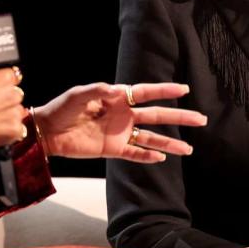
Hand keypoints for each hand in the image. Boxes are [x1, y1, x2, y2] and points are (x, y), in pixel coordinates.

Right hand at [0, 69, 25, 149]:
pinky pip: (18, 130)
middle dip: (6, 101)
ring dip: (8, 116)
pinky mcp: (15, 130)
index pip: (14, 77)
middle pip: (16, 96)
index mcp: (5, 77)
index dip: (3, 85)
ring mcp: (15, 113)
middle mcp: (14, 94)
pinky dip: (9, 131)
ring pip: (18, 113)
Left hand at [33, 82, 206, 161]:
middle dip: (179, 117)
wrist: (47, 132)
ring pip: (151, 138)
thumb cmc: (61, 109)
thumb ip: (96, 91)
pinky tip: (161, 158)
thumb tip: (115, 89)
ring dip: (170, 144)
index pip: (147, 93)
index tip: (184, 89)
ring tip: (189, 149)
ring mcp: (120, 133)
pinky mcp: (113, 149)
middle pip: (158, 116)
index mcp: (117, 98)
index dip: (165, 90)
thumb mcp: (77, 95)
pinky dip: (147, 157)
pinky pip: (134, 154)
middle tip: (201, 119)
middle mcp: (124, 115)